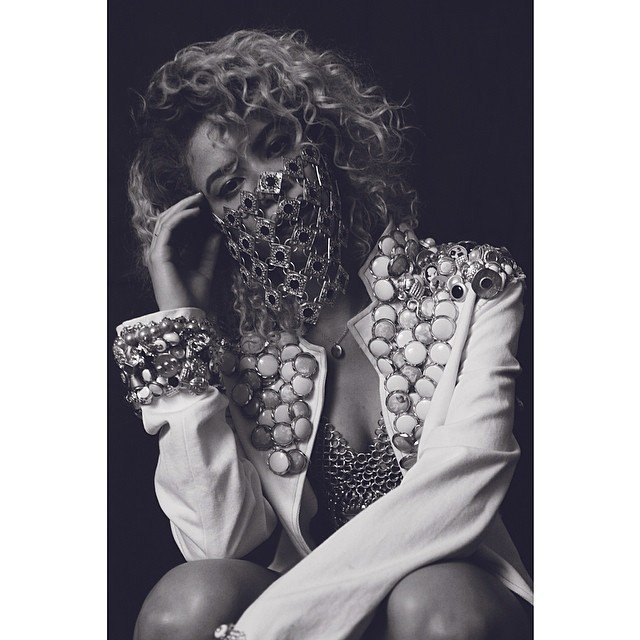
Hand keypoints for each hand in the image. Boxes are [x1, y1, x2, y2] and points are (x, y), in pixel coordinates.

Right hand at [147, 192, 222, 310]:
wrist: (188, 316)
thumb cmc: (194, 299)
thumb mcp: (206, 270)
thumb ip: (209, 252)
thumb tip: (217, 233)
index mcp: (168, 256)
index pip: (174, 228)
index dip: (187, 214)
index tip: (204, 205)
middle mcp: (159, 253)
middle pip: (167, 220)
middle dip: (183, 206)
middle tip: (200, 196)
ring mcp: (156, 254)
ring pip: (165, 221)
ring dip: (182, 208)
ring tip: (198, 200)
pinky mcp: (158, 256)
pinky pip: (167, 229)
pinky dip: (181, 218)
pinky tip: (195, 213)